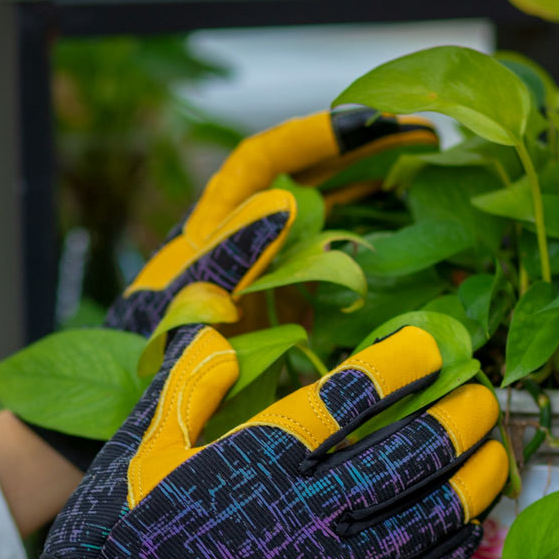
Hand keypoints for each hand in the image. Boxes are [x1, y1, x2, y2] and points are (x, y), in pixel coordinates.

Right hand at [0, 325, 506, 558]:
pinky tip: (469, 529)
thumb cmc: (120, 523)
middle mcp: (301, 506)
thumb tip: (217, 332)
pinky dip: (441, 551)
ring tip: (500, 456)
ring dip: (467, 486)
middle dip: (455, 422)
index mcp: (258, 455)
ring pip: (415, 520)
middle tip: (486, 396)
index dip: (400, 365)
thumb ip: (188, 382)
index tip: (434, 345)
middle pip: (402, 458)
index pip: (348, 398)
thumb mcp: (143, 440)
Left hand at [27, 109, 435, 469]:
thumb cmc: (133, 372)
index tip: (374, 120)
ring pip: (333, 239)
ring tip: (441, 205)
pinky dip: (382, 284)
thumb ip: (225, 255)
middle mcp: (247, 257)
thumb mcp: (178, 304)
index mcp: (213, 236)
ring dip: (382, 218)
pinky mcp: (289, 336)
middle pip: (312, 191)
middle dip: (367, 166)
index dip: (314, 135)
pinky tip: (424, 283)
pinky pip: (342, 297)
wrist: (117, 438)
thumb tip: (281, 203)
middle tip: (428, 150)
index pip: (264, 164)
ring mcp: (271, 295)